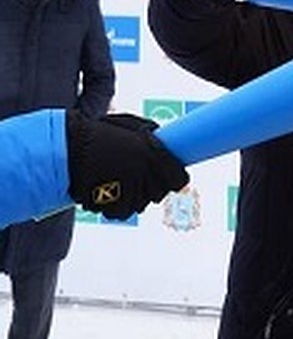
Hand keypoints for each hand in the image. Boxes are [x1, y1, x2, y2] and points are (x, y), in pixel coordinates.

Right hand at [66, 111, 189, 219]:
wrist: (67, 150)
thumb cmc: (98, 134)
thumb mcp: (132, 127)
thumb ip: (153, 138)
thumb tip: (169, 145)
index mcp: (154, 155)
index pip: (179, 180)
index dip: (175, 178)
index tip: (170, 175)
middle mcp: (145, 175)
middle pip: (160, 192)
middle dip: (152, 185)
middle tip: (136, 174)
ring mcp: (130, 192)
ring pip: (141, 204)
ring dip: (133, 195)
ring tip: (117, 179)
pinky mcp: (114, 206)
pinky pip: (122, 211)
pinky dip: (116, 204)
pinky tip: (107, 190)